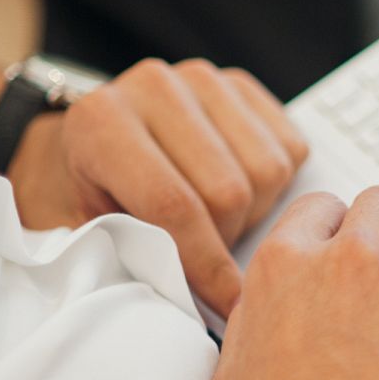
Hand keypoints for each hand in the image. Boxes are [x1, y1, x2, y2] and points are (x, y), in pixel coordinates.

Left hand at [8, 59, 307, 314]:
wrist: (97, 132)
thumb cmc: (92, 189)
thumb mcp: (90, 224)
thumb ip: (130, 252)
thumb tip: (183, 298)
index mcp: (101, 122)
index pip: (172, 204)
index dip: (205, 263)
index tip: (227, 301)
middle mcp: (153, 87)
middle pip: (228, 191)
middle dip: (226, 240)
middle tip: (207, 257)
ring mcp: (202, 78)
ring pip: (267, 171)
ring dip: (254, 212)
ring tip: (219, 221)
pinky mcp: (239, 82)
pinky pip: (289, 148)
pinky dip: (275, 184)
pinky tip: (240, 189)